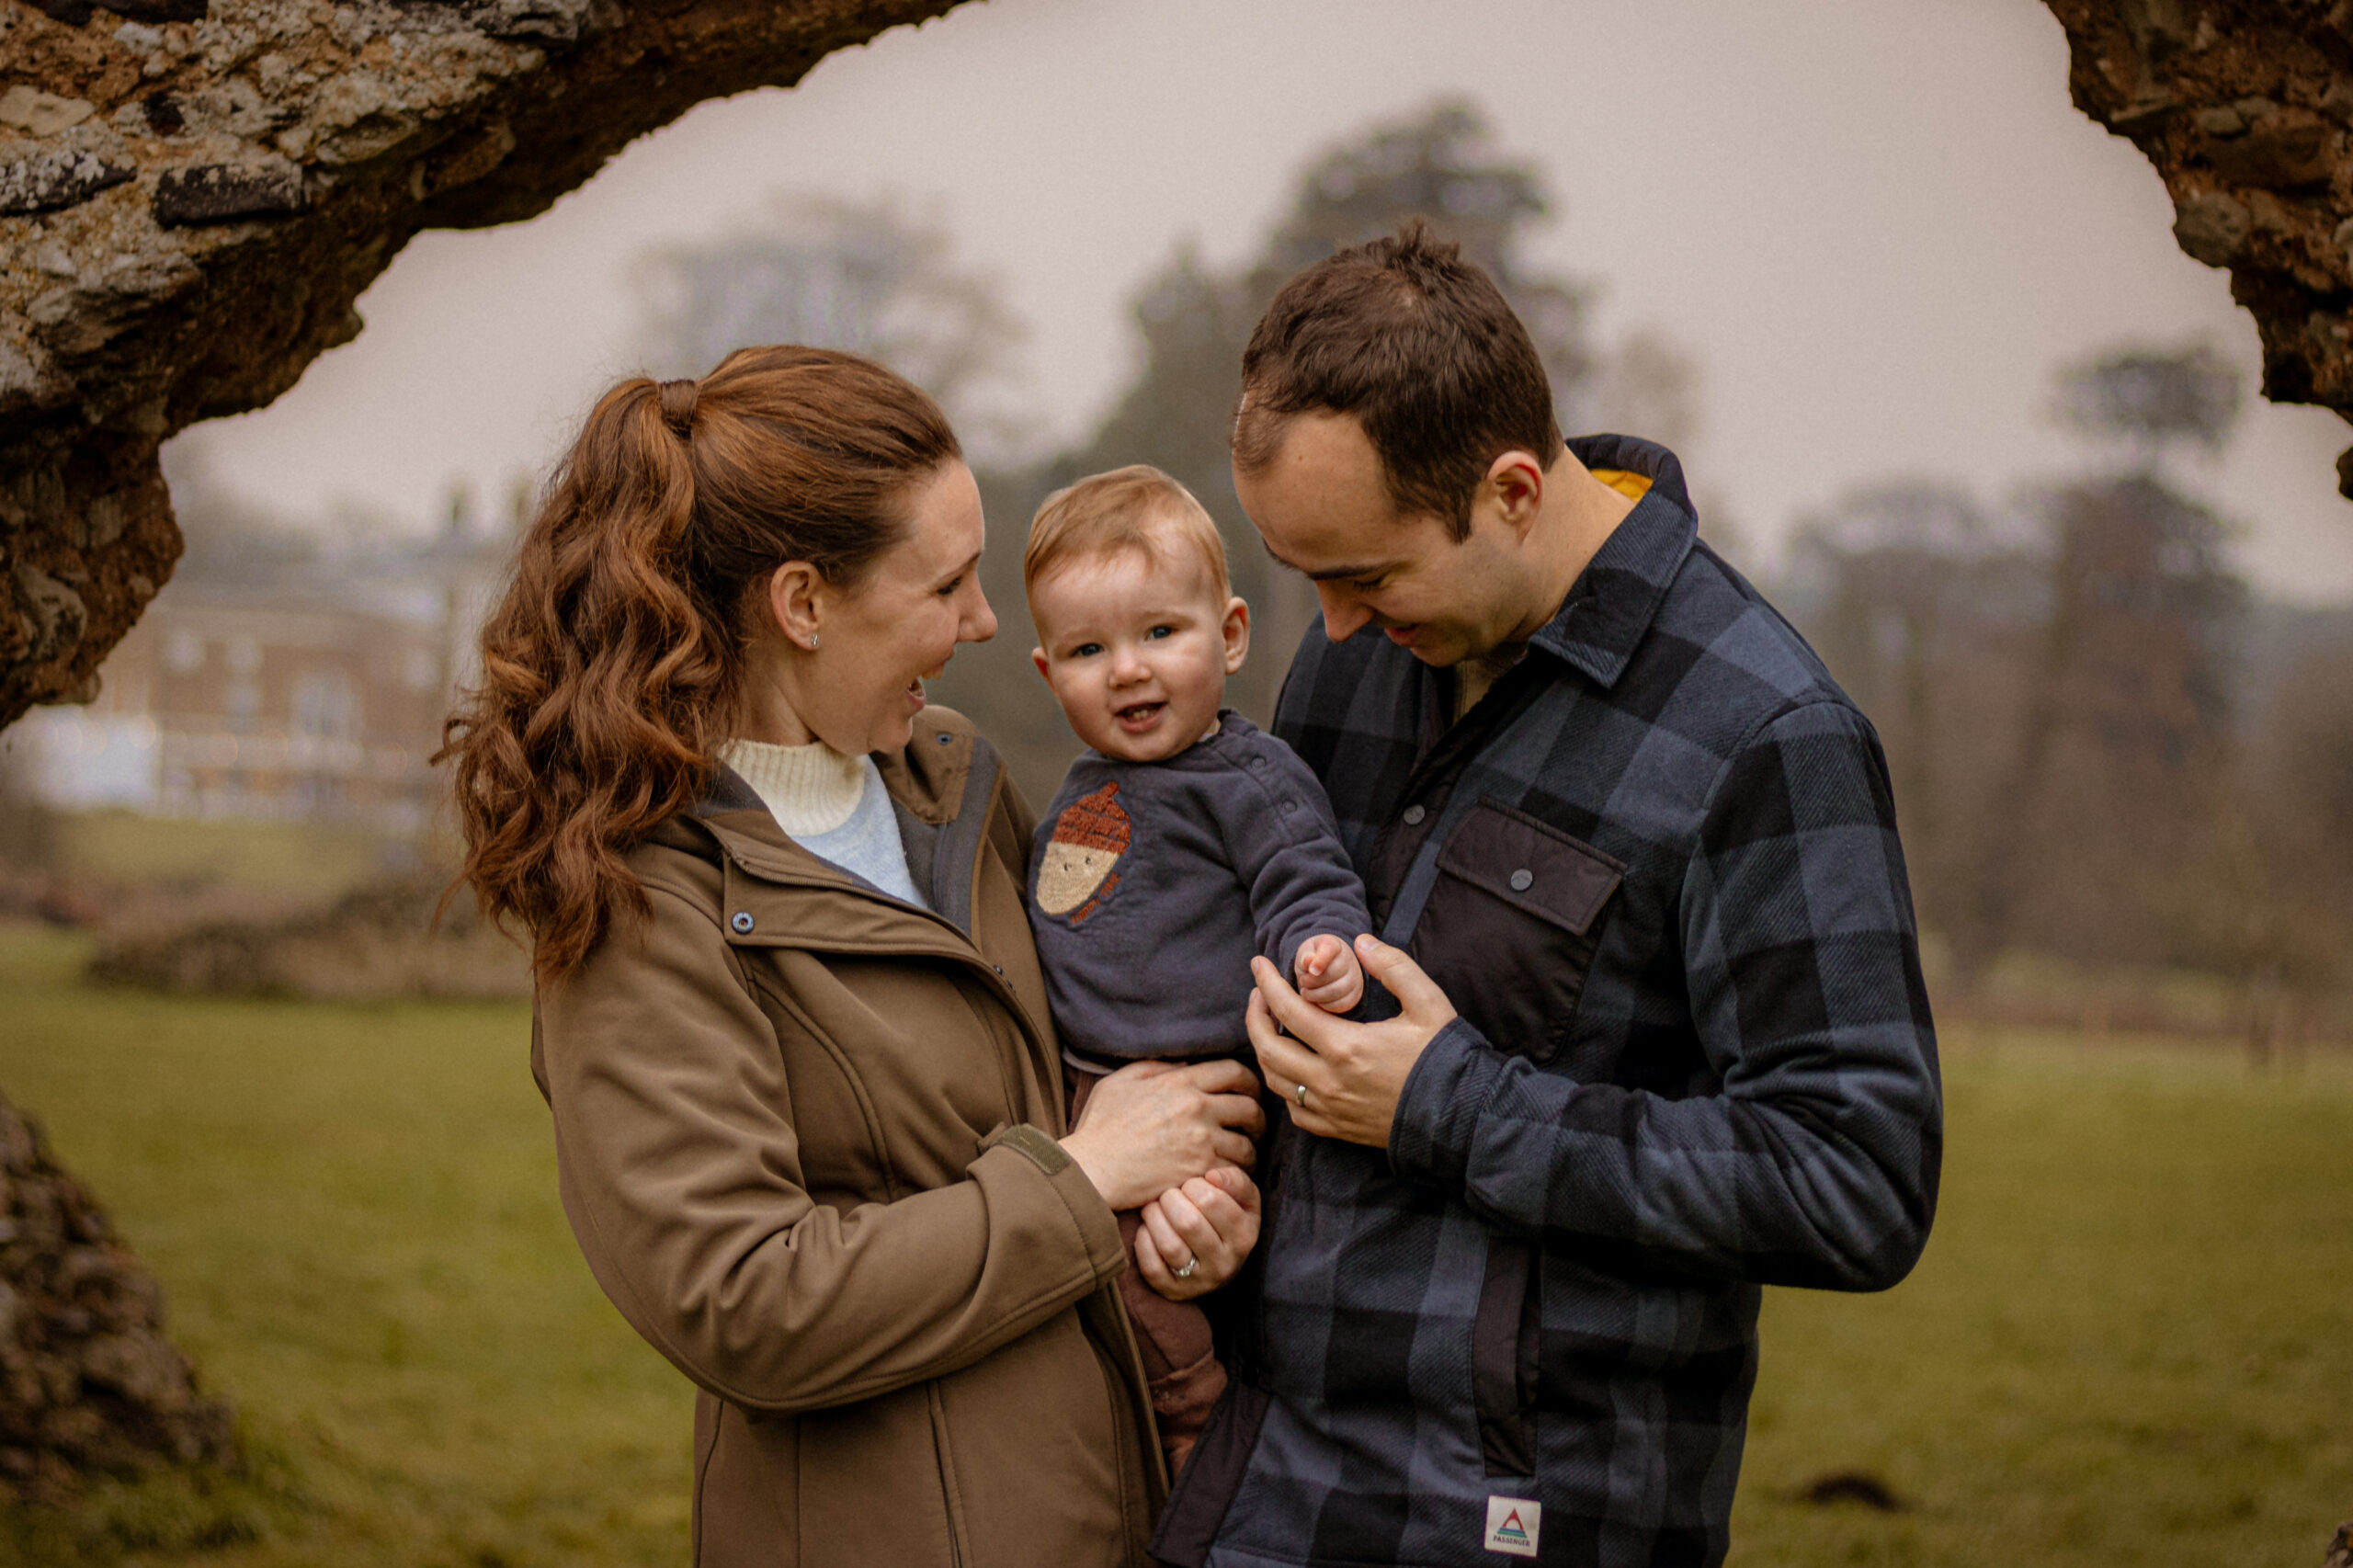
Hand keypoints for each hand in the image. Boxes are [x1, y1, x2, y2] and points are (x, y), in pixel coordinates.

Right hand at [1060, 1058, 1264, 1211]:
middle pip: (1250, 1107)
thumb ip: (1154, 1068)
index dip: (1249, 1082)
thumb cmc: (1099, 1127)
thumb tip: (1184, 1066)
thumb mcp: (1119, 1083)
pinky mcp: (1199, 1171)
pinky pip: (1235, 1171)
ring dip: (1249, 1150)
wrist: (1092, 1168)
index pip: (1234, 1071)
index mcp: (1179, 1082)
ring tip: (1242, 1157)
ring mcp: (1201, 1140)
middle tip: (1253, 1128)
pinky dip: (1235, 1175)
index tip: (1249, 1093)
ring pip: (1247, 1144)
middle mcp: (1196, 1107)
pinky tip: (1227, 1177)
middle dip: (1257, 1118)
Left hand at [1132, 1166, 1261, 1301]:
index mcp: (1245, 1237)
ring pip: (1170, 1245)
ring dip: (1155, 1218)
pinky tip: (1148, 1229)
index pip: (1212, 1200)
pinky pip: (1151, 1266)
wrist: (1219, 1260)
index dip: (1194, 1185)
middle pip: (1188, 1223)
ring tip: (1155, 1208)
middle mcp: (1225, 1264)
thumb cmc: (1228, 1217)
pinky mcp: (1173, 1292)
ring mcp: (1199, 1282)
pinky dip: (1144, 1241)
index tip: (1190, 1184)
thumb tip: (1212, 1175)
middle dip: (1171, 1199)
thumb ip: (1235, 1180)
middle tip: (1169, 1195)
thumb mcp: (1243, 1199)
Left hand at [1249, 933, 1457, 1148]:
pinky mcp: (1337, 1129)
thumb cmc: (1444, 1057)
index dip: (1267, 984)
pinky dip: (1284, 1087)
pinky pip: (1294, 1110)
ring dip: (1265, 1051)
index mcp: (1345, 1047)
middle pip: (1268, 1049)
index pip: (1287, 1010)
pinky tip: (1293, 1070)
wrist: (1462, 1116)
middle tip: (1258, 995)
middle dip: (1254, 1017)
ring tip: (1270, 1028)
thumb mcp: (1427, 1003)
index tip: (1258, 965)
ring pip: (1275, 1081)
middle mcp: (1329, 1081)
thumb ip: (1393, 966)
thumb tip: (1361, 942)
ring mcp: (1331, 1109)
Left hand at [1292, 934, 1364, 1013]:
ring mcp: (1355, 979)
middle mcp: (1349, 960)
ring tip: (1306, 992)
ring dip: (1316, 994)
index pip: (1330, 948)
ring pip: (1336, 991)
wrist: (1324, 971)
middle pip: (1332, 973)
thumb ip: (1304, 956)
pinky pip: (1339, 1004)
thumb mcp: (1304, 954)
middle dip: (1312, 981)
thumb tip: (1307, 961)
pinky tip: (1317, 999)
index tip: (1310, 971)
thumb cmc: (1312, 960)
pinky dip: (1324, 1005)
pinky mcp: (1354, 996)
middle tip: (1302, 981)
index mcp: (1334, 945)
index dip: (1320, 960)